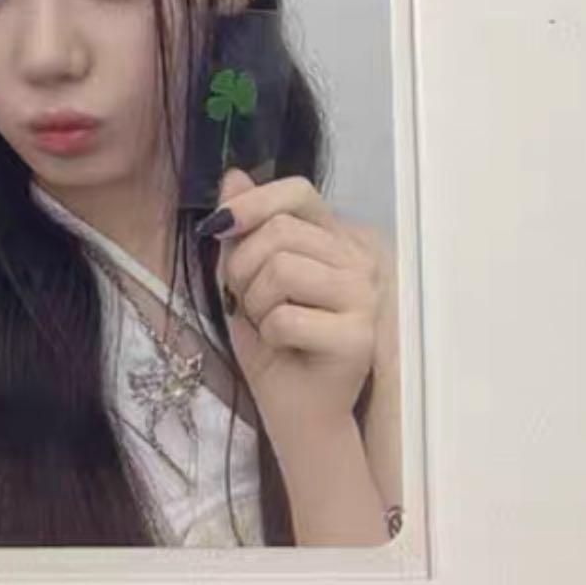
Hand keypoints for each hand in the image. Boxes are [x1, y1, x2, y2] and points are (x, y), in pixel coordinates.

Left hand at [197, 167, 383, 435]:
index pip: (299, 191)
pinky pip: (286, 317)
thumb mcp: (244, 277)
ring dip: (255, 303)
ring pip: (281, 270)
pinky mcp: (359, 336)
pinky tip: (286, 347)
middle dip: (242, 269)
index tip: (220, 226)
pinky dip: (269, 335)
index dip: (254, 202)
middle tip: (248, 302)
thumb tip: (232, 175)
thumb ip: (242, 228)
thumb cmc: (272, 341)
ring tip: (267, 324)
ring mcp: (365, 297)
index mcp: (332, 238)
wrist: (294, 408)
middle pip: (279, 232)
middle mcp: (357, 260)